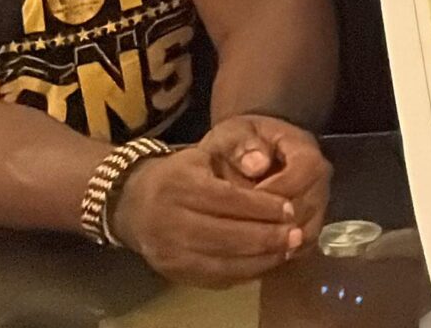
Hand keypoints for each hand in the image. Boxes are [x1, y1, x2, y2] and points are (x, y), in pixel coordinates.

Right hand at [106, 146, 306, 287]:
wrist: (133, 203)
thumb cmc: (179, 174)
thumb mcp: (204, 153)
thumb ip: (236, 155)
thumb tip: (264, 165)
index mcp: (179, 185)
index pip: (228, 200)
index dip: (262, 207)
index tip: (290, 209)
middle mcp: (170, 220)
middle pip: (227, 236)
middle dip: (267, 238)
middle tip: (298, 235)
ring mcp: (169, 251)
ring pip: (222, 262)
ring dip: (260, 259)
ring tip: (288, 250)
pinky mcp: (172, 272)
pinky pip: (214, 278)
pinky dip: (244, 273)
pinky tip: (265, 263)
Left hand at [204, 114, 330, 242]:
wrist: (244, 156)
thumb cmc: (238, 145)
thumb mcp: (234, 135)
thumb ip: (242, 145)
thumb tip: (256, 165)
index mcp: (306, 150)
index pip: (305, 170)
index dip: (277, 188)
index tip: (243, 199)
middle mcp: (320, 179)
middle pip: (309, 205)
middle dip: (275, 219)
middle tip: (239, 229)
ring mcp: (318, 205)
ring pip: (308, 230)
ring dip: (278, 241)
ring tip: (244, 244)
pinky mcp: (310, 225)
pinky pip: (302, 246)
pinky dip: (280, 252)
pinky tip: (254, 254)